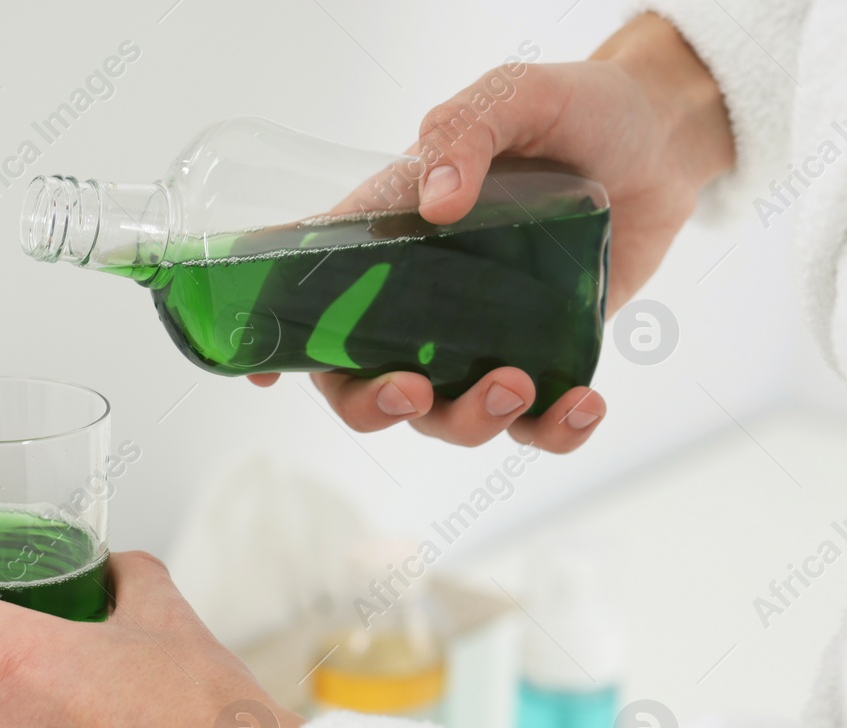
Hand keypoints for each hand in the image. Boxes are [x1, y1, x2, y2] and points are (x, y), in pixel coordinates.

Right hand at [253, 13, 734, 452]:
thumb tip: (438, 202)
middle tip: (414, 390)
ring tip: (516, 385)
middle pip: (360, 384)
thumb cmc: (573, 110)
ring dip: (468, 422)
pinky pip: (534, 425)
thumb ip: (464, 132)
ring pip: (444, 417)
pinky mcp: (543, 360)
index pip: (306, 295)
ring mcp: (477, 339)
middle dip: (374, 406)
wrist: (662, 140)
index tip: (262, 379)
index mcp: (385, 240)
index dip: (274, 343)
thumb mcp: (512, 97)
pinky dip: (552, 432)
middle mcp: (418, 302)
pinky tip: (582, 407)